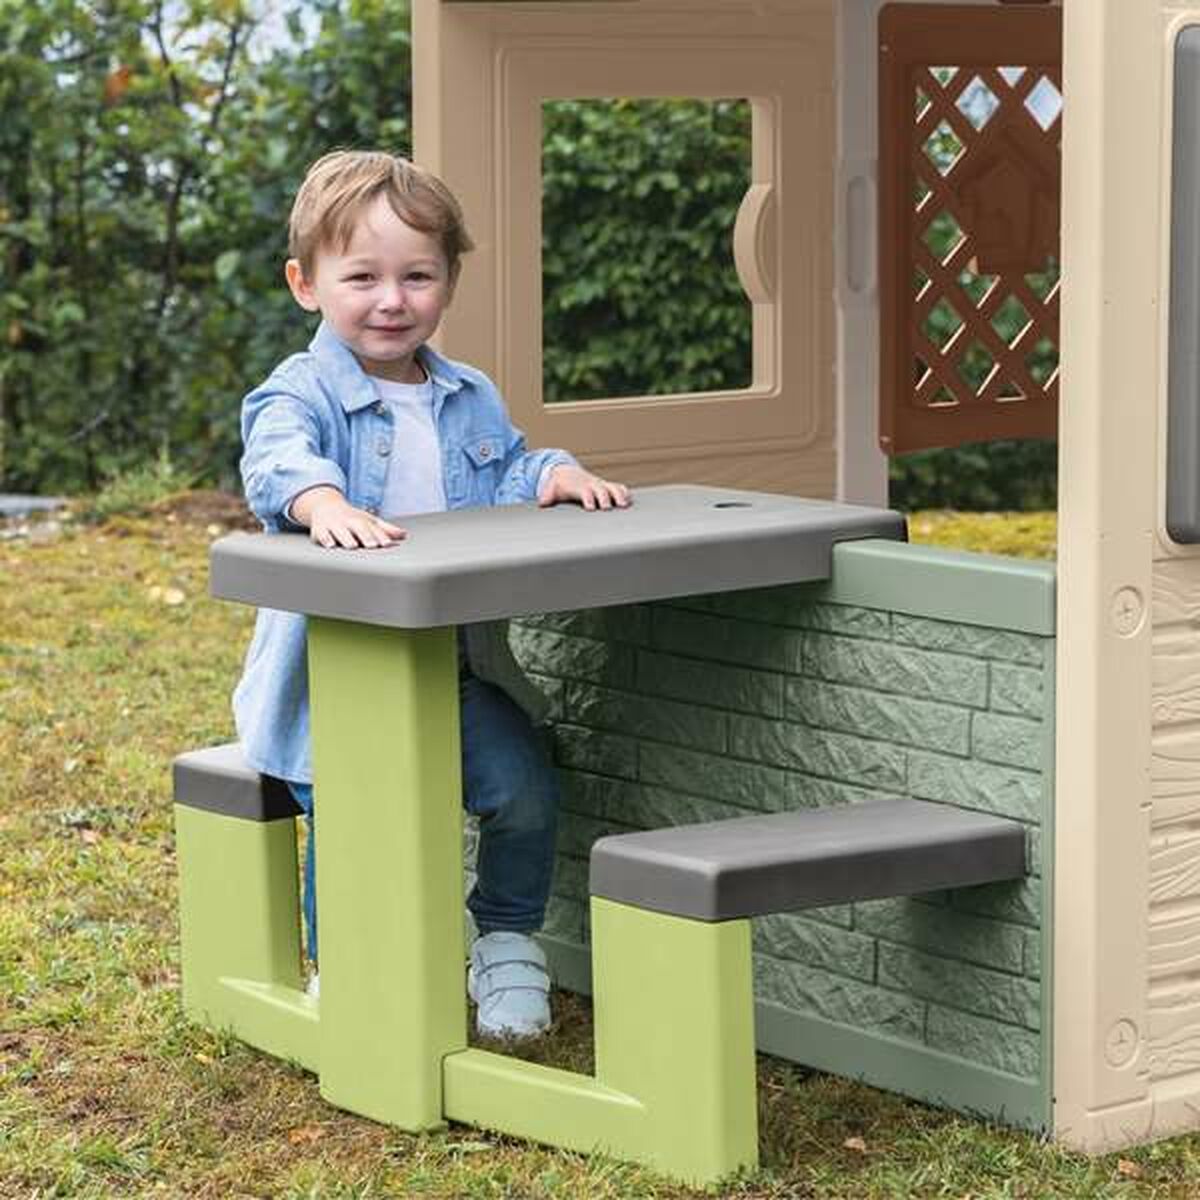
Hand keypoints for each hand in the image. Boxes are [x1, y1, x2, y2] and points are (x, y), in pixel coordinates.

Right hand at [291, 486, 405, 548]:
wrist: (325, 506)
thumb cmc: (351, 518)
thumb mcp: (369, 521)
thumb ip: (386, 530)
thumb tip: (404, 535)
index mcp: (363, 520)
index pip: (374, 529)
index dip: (381, 536)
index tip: (387, 544)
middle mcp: (349, 522)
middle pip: (358, 528)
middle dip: (365, 536)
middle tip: (372, 545)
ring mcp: (334, 525)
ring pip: (340, 531)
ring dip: (346, 538)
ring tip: (352, 545)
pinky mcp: (319, 530)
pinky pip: (321, 534)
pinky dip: (325, 538)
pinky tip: (330, 545)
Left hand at [537, 465, 630, 510]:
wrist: (566, 473)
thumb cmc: (560, 485)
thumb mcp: (551, 490)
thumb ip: (548, 496)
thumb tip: (543, 502)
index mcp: (579, 486)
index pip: (585, 492)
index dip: (588, 498)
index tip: (591, 507)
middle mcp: (592, 484)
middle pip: (601, 489)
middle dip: (605, 498)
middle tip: (607, 508)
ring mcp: (600, 485)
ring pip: (613, 487)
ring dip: (619, 495)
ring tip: (625, 505)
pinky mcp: (607, 487)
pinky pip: (618, 488)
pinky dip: (625, 493)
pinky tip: (630, 501)